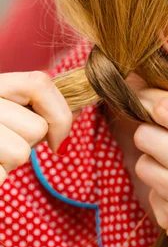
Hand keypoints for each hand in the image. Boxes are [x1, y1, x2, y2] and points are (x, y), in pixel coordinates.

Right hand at [0, 71, 80, 185]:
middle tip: (2, 146)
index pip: (40, 83)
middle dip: (28, 145)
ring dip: (8, 164)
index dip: (60, 114)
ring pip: (20, 153)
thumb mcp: (6, 110)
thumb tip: (81, 106)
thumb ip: (35, 105)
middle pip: (35, 127)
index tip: (57, 141)